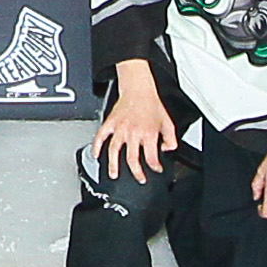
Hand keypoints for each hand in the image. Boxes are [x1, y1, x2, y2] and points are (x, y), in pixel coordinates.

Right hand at [93, 65, 174, 182]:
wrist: (138, 89)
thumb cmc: (152, 104)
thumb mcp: (168, 122)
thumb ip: (171, 139)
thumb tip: (167, 150)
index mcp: (148, 133)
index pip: (151, 157)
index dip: (155, 167)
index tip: (156, 169)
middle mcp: (133, 132)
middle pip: (132, 159)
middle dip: (136, 172)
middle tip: (139, 178)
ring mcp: (120, 128)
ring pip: (114, 151)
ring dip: (113, 165)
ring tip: (113, 174)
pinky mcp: (110, 123)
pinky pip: (101, 136)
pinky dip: (96, 146)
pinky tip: (96, 155)